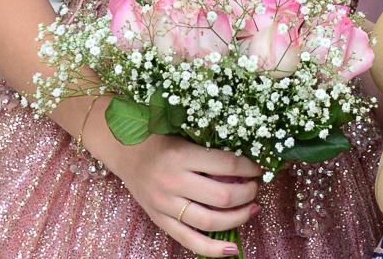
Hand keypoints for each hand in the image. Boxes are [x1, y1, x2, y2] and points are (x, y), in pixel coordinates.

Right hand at [95, 130, 262, 256]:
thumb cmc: (159, 138)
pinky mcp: (160, 221)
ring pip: (211, 222)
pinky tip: (232, 248)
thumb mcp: (185, 136)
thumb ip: (210, 152)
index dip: (249, 168)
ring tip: (251, 209)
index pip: (227, 165)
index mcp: (182, 156)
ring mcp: (165, 205)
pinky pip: (190, 241)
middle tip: (255, 188)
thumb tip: (246, 167)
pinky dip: (213, 249)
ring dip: (239, 217)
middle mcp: (173, 182)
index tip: (258, 168)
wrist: (124, 150)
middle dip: (248, 194)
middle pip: (223, 197)